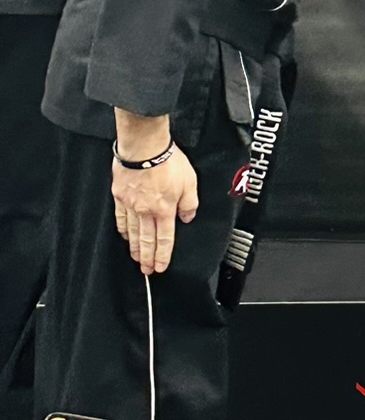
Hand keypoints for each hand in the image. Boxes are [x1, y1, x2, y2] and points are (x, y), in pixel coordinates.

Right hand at [112, 142, 198, 274]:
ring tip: (136, 259)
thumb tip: (187, 217)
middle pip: (147, 240)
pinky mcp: (120, 196)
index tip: (160, 267)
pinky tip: (125, 236)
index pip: (164, 238)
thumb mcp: (190, 181)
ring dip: (135, 248)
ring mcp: (131, 205)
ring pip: (133, 232)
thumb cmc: (167, 161)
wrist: (144, 147)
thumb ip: (190, 202)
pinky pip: (120, 218)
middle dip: (147, 258)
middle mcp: (146, 211)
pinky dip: (123, 230)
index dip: (163, 255)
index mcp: (164, 209)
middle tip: (146, 271)